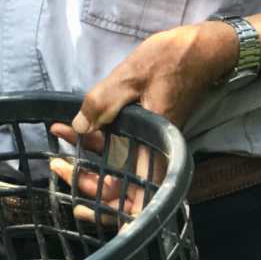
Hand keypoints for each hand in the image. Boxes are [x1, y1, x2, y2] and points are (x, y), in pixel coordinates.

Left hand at [45, 21, 235, 224]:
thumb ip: (103, 103)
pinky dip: (97, 144)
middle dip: (88, 183)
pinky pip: (120, 148)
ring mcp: (151, 142)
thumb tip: (79, 127)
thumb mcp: (130, 76)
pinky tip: (74, 130)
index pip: (139, 198)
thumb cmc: (171, 60)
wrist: (202, 48)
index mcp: (156, 145)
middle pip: (123, 187)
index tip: (84, 206)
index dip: (114, 212)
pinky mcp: (146, 131)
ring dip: (89, 163)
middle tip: (58, 165)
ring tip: (60, 149)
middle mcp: (156, 151)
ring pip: (118, 168)